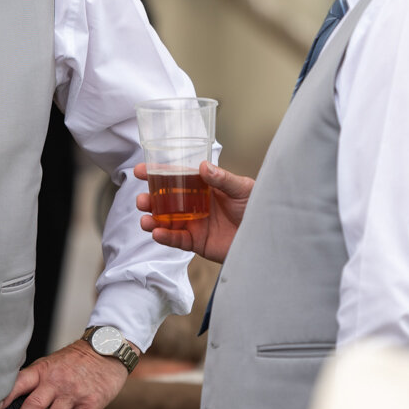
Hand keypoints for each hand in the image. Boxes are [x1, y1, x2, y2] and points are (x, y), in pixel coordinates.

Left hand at [0, 340, 128, 408]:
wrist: (107, 348)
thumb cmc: (75, 360)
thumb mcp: (51, 362)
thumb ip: (34, 379)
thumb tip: (8, 399)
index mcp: (43, 370)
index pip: (19, 383)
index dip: (3, 396)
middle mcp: (56, 381)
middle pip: (34, 405)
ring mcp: (73, 393)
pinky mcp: (90, 403)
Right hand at [134, 161, 251, 263]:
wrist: (266, 236)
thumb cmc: (257, 207)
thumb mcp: (242, 188)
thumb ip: (223, 179)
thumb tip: (204, 166)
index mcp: (204, 187)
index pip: (177, 177)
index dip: (158, 173)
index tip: (141, 170)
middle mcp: (196, 205)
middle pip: (166, 201)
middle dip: (150, 200)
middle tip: (142, 200)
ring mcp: (195, 224)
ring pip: (167, 221)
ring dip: (152, 220)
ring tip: (145, 219)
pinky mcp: (198, 242)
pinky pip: (177, 240)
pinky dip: (166, 237)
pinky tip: (157, 233)